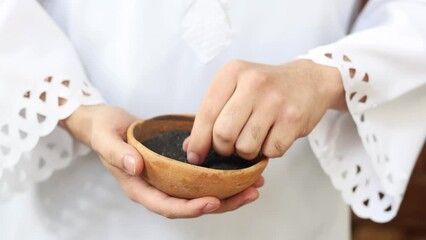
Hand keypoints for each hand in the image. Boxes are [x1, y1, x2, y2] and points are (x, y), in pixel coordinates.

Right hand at [60, 104, 263, 217]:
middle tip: (250, 193)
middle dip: (222, 203)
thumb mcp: (105, 138)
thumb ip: (117, 153)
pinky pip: (200, 178)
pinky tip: (240, 170)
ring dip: (228, 193)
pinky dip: (221, 176)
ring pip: (200, 193)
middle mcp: (156, 187)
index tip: (212, 201)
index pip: (167, 206)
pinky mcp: (177, 168)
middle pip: (191, 205)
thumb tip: (136, 166)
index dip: (190, 208)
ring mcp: (168, 179)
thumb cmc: (103, 130)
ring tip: (254, 185)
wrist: (106, 122)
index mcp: (139, 187)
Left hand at [187, 59, 344, 163]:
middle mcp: (253, 83)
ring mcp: (275, 101)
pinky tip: (272, 136)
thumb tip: (191, 149)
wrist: (309, 81)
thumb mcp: (236, 89)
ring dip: (246, 152)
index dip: (198, 141)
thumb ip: (213, 115)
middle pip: (223, 134)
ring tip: (254, 138)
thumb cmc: (265, 89)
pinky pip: (270, 152)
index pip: (206, 113)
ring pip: (246, 147)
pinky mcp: (293, 119)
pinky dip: (268, 151)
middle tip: (230, 145)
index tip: (195, 157)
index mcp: (232, 72)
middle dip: (223, 148)